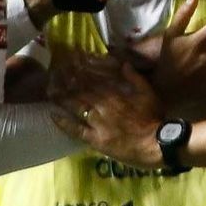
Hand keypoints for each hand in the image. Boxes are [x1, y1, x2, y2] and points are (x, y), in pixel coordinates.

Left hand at [49, 53, 165, 167]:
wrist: (156, 144)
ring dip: (61, 97)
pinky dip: (63, 123)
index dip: (79, 70)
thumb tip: (122, 63)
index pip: (93, 78)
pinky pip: (76, 130)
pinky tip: (52, 115)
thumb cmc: (154, 118)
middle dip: (66, 81)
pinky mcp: (95, 139)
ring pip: (75, 107)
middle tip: (53, 73)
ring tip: (49, 90)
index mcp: (114, 93)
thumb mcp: (148, 92)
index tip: (69, 61)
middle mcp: (102, 105)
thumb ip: (135, 77)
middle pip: (80, 90)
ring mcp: (97, 123)